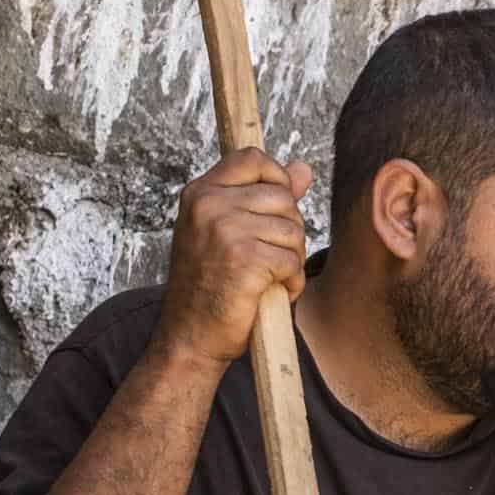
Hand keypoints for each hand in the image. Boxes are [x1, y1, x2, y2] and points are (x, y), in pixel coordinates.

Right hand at [152, 147, 312, 370]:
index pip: (253, 158)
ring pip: (292, 231)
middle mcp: (209, 205)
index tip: (276, 210)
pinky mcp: (244, 259)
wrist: (190, 336)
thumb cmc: (210, 286)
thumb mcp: (228, 231)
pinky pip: (292, 262)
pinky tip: (270, 293)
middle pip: (282, 197)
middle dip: (289, 231)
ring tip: (267, 278)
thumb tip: (304, 169)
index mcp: (201, 193)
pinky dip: (291, 283)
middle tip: (269, 258)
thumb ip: (265, 196)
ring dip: (291, 260)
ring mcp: (225, 230)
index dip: (277, 179)